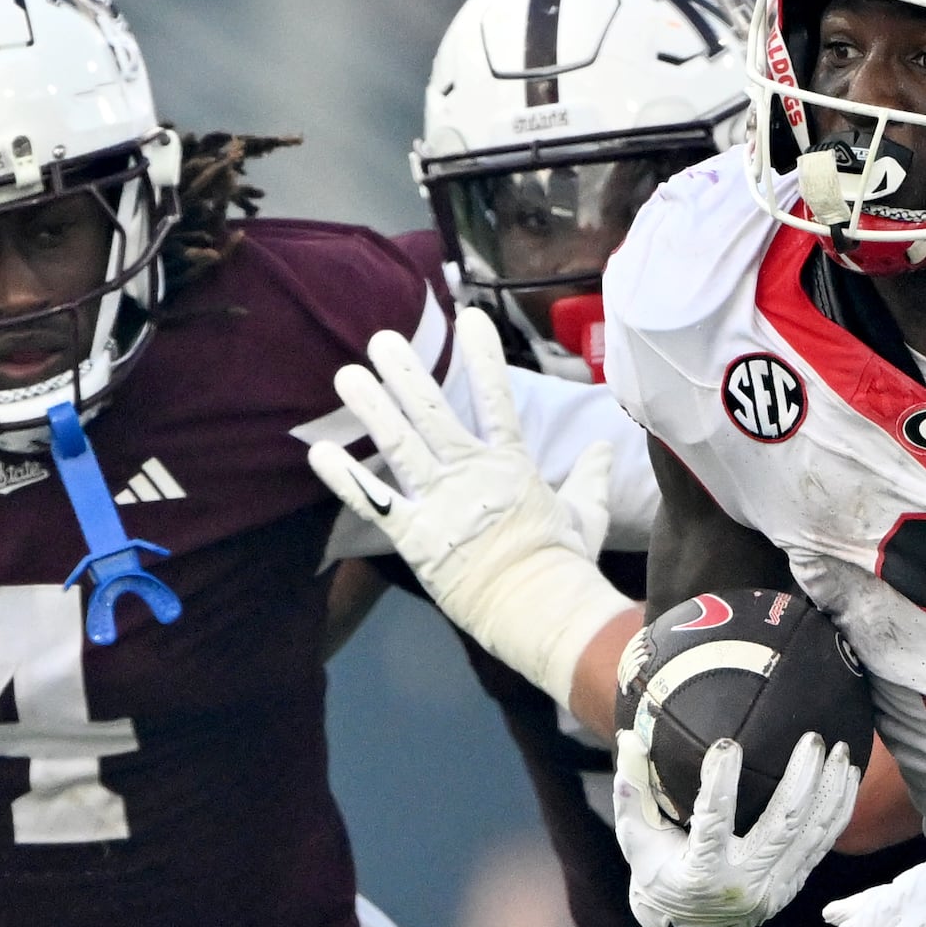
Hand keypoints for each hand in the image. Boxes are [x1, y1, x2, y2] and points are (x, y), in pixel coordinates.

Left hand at [308, 309, 625, 702]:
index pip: (497, 400)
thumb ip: (590, 476)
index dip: (483, 358)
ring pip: (399, 444)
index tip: (469, 317)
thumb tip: (605, 446)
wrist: (542, 609)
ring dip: (371, 407)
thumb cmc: (566, 564)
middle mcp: (470, 473)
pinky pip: (375, 503)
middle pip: (432, 411)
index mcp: (511, 465)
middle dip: (406, 371)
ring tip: (345, 375)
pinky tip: (319, 452)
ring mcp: (440, 503)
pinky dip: (346, 478)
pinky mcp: (416, 537)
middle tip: (383, 339)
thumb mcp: (588, 514)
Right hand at [619, 728, 859, 926]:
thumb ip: (631, 794)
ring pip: (812, 833)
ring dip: (830, 789)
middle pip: (782, 826)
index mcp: (702, 873)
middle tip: (810, 738)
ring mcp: (775, 887)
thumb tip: (626, 739)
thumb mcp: (636, 841)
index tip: (727, 745)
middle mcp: (745, 884)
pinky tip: (847, 776)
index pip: (713, 823)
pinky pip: (824, 842)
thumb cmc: (659, 874)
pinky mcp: (794, 883)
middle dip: (801, 778)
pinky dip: (839, 809)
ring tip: (839, 750)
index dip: (720, 783)